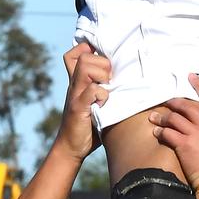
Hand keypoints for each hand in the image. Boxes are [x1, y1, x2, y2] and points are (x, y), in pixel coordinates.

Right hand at [56, 44, 110, 160]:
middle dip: (102, 64)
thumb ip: (102, 87)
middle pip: (85, 56)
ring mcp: (75, 95)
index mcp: (78, 81)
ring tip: (106, 89)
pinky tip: (104, 105)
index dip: (88, 50)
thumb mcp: (93, 101)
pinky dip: (102, 95)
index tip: (102, 62)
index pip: (76, 53)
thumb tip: (127, 77)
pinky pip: (92, 91)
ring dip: (101, 75)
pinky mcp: (78, 108)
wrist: (71, 147)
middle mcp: (75, 84)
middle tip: (109, 80)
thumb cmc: (88, 124)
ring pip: (86, 67)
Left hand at [149, 74, 198, 190]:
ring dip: (162, 117)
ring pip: (174, 118)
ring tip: (154, 118)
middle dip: (174, 103)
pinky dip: (160, 132)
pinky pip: (168, 133)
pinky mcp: (184, 144)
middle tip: (166, 103)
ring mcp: (196, 133)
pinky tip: (156, 133)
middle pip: (187, 106)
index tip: (191, 76)